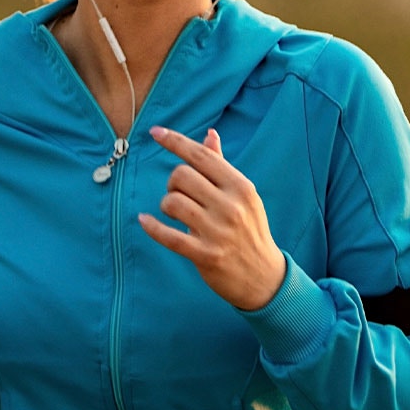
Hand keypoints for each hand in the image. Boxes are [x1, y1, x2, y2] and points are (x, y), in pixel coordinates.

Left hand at [138, 126, 286, 311]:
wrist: (264, 277)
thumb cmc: (249, 229)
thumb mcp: (243, 196)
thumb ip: (222, 166)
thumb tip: (209, 135)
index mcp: (240, 186)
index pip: (201, 156)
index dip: (175, 141)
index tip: (155, 132)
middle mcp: (231, 206)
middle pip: (181, 176)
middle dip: (172, 182)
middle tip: (179, 194)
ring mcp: (218, 231)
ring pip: (172, 202)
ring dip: (166, 205)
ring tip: (174, 213)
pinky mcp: (206, 255)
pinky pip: (168, 236)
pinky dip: (152, 227)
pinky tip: (144, 221)